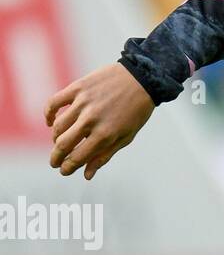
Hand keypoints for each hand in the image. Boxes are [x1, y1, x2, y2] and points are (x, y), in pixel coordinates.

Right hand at [44, 62, 155, 179]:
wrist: (143, 78)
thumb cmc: (136, 111)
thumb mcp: (126, 136)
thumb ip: (104, 155)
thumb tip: (86, 176)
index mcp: (105, 134)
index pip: (77, 158)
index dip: (67, 168)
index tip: (63, 170)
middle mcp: (92, 120)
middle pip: (62, 144)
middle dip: (56, 157)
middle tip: (55, 162)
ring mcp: (83, 103)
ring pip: (58, 126)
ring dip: (55, 137)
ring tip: (59, 141)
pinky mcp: (78, 88)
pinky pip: (53, 103)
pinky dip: (48, 114)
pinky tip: (51, 121)